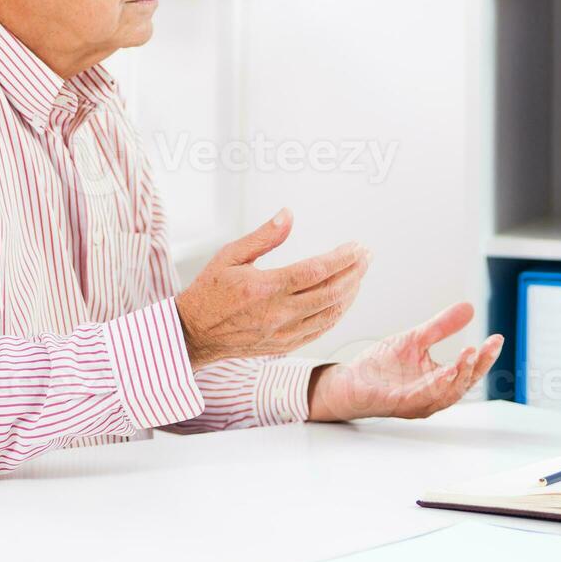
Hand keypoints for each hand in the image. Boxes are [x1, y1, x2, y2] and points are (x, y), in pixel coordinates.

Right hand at [175, 209, 368, 367]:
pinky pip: (320, 330)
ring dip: (350, 293)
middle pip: (331, 293)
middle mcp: (278, 313)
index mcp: (265, 287)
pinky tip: (343, 299)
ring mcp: (283, 333)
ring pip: (330, 314)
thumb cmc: (209, 292)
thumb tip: (288, 215)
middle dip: (355, 272)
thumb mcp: (230, 256)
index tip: (357, 246)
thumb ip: (263, 236)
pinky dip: (336, 314)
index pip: (316, 271)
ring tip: (359, 275)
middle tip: (366, 257)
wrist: (194, 334)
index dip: (342, 258)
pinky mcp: (284, 346)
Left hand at [306, 302, 502, 421]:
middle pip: (463, 384)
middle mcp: (433, 397)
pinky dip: (434, 386)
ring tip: (469, 354)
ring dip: (459, 375)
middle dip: (477, 366)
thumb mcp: (416, 340)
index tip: (497, 338)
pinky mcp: (397, 403)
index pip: (469, 371)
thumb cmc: (382, 367)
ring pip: (446, 394)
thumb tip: (469, 308)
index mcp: (440, 383)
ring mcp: (416, 403)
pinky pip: (420, 398)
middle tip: (485, 347)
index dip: (485, 357)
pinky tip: (444, 372)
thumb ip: (441, 327)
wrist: (349, 383)